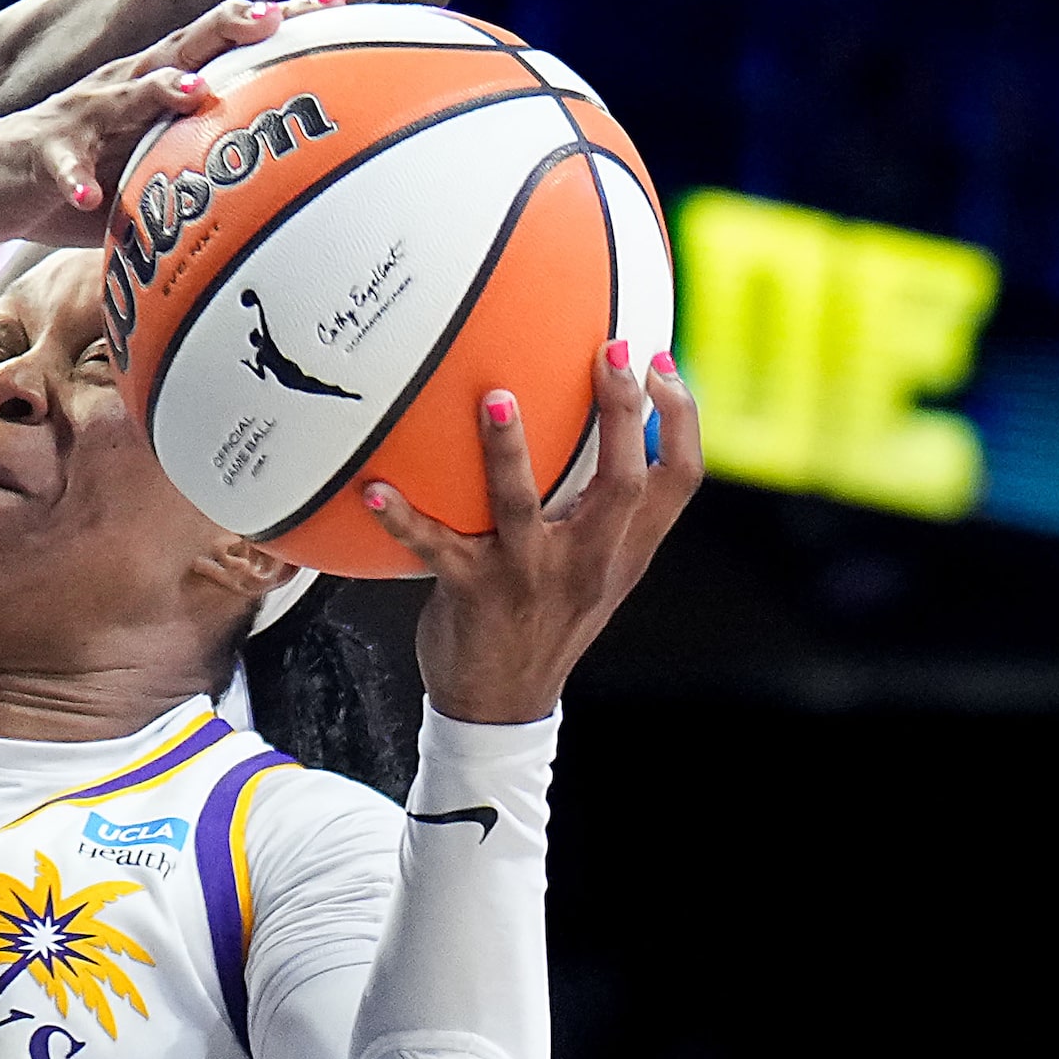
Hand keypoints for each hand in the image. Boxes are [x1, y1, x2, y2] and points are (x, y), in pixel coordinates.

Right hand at [0, 0, 342, 245]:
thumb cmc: (82, 173)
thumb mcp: (149, 162)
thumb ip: (201, 156)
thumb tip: (284, 172)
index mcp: (152, 82)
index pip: (221, 42)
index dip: (275, 20)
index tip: (335, 2)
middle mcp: (122, 85)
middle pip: (184, 46)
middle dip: (230, 27)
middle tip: (275, 15)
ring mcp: (81, 115)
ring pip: (125, 95)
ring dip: (160, 91)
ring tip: (195, 92)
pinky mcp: (42, 153)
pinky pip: (62, 165)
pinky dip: (74, 178)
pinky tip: (87, 195)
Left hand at [365, 342, 703, 723]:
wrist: (505, 703)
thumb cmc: (549, 616)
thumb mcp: (599, 568)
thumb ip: (609, 507)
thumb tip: (613, 421)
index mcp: (624, 550)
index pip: (679, 481)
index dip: (682, 420)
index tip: (663, 363)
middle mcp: (587, 561)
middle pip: (621, 482)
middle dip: (621, 415)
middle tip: (610, 355)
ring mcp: (530, 577)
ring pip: (523, 509)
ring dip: (507, 452)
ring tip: (497, 400)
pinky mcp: (474, 592)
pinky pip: (434, 548)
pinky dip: (404, 518)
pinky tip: (377, 491)